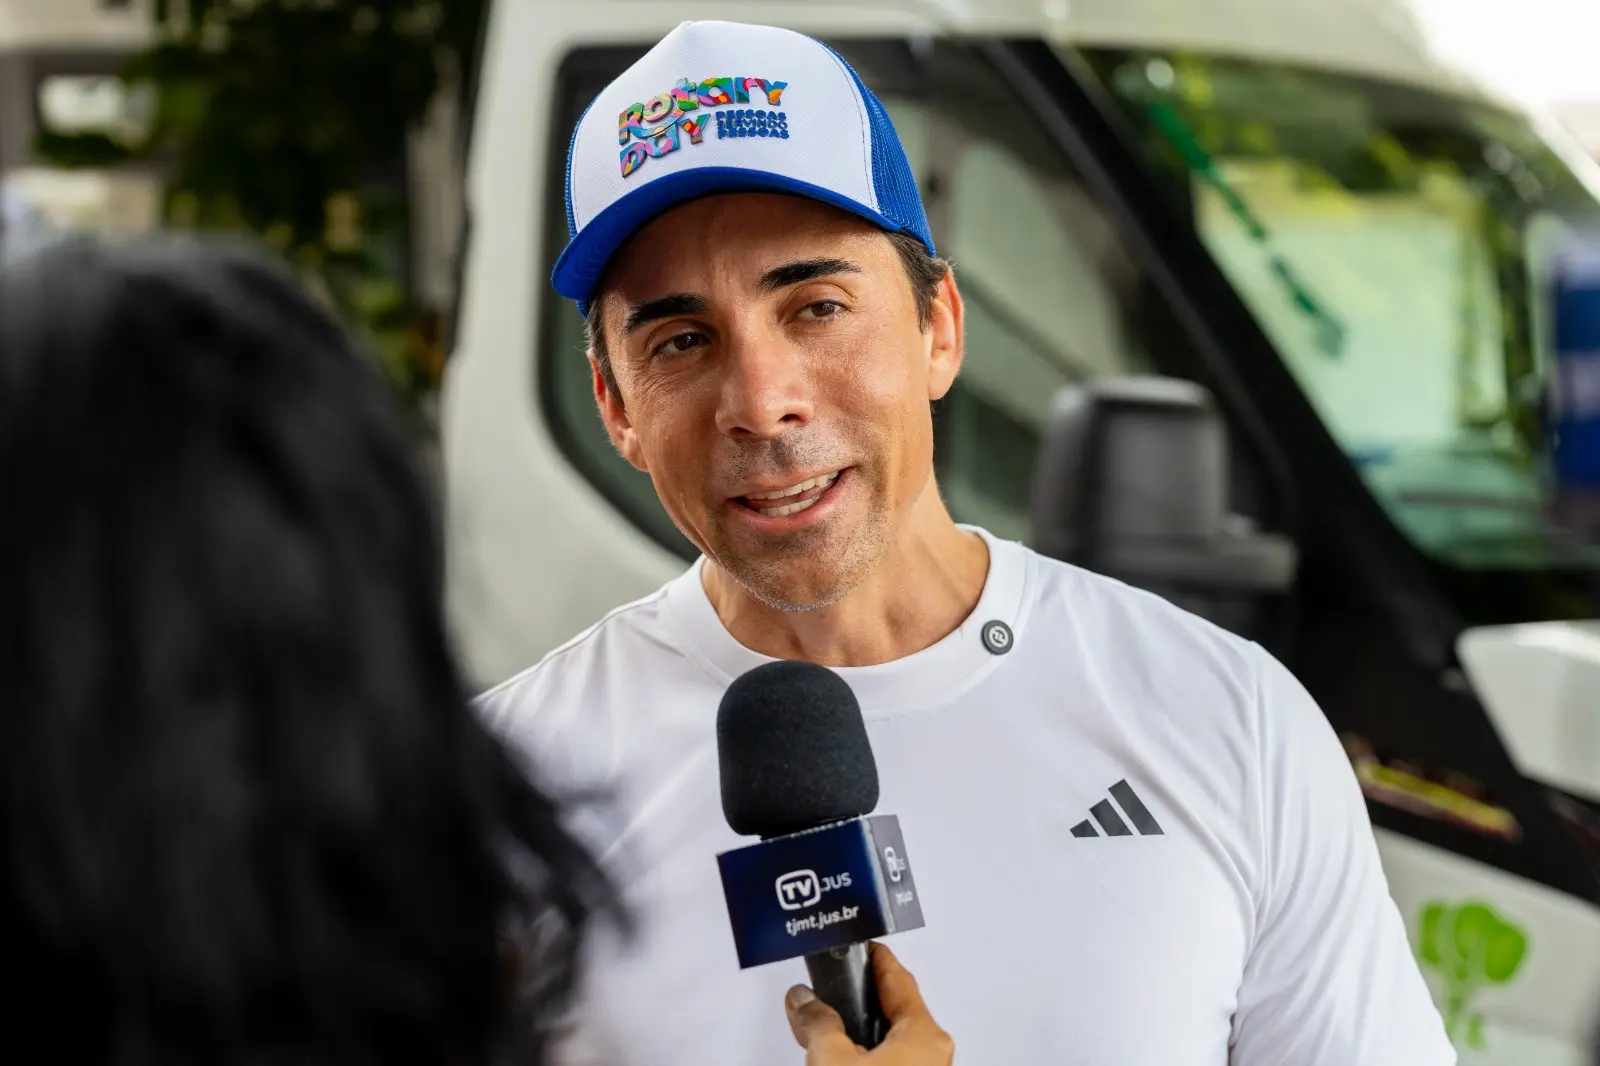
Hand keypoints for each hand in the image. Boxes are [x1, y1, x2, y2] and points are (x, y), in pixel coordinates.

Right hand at [785, 943, 954, 1063]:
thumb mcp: (834, 1059)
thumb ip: (818, 1022)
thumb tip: (805, 1000)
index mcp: (926, 1036)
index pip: (898, 978)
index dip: (873, 956)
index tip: (861, 943)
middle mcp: (932, 1055)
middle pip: (893, 1010)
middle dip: (857, 997)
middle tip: (835, 982)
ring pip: (887, 1040)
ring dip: (855, 1030)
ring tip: (824, 1024)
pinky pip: (885, 1061)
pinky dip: (859, 1054)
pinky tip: (835, 1058)